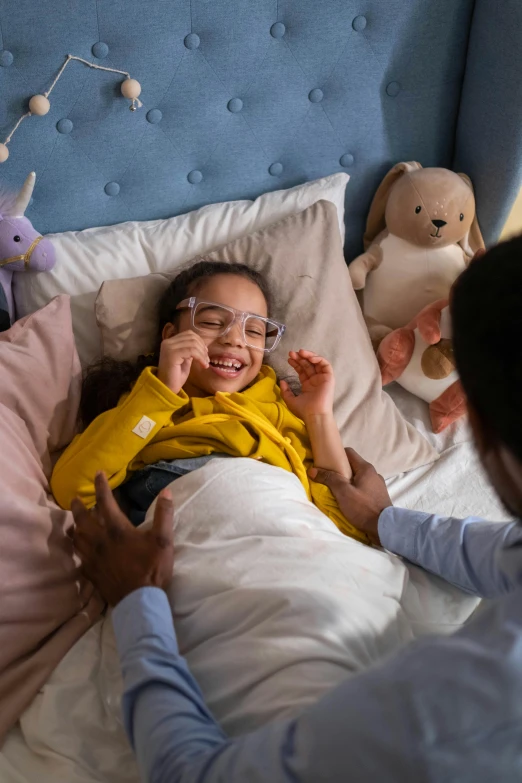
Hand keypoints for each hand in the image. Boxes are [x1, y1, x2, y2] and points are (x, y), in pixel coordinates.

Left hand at [71, 472, 174, 605]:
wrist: (139, 601)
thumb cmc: (152, 568)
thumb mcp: (164, 540)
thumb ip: (165, 514)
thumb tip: (166, 492)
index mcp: (117, 530)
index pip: (105, 502)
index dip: (101, 485)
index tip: (97, 473)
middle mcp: (100, 541)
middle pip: (82, 519)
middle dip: (78, 506)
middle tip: (75, 498)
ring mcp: (93, 558)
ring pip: (77, 538)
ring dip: (75, 526)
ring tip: (75, 522)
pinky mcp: (91, 572)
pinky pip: (79, 557)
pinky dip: (78, 548)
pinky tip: (81, 549)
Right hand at [158, 330, 208, 392]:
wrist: (167, 388)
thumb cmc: (176, 376)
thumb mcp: (185, 360)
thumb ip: (190, 350)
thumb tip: (201, 344)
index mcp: (170, 342)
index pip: (189, 334)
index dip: (200, 341)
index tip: (205, 353)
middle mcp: (167, 342)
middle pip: (192, 337)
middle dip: (202, 347)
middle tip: (206, 359)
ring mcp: (169, 347)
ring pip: (193, 343)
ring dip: (202, 354)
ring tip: (205, 363)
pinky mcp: (172, 354)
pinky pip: (191, 351)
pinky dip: (200, 357)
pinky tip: (203, 365)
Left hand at [281, 350, 334, 419]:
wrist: (314, 415)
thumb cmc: (303, 410)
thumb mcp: (290, 400)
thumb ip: (285, 391)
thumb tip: (282, 380)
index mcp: (307, 385)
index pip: (302, 370)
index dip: (296, 363)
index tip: (289, 358)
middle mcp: (315, 380)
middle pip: (308, 365)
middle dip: (300, 358)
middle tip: (291, 353)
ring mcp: (322, 378)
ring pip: (317, 363)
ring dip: (309, 356)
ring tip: (300, 352)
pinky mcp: (329, 377)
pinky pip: (325, 365)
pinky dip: (318, 359)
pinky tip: (310, 357)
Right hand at [308, 448, 391, 545]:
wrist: (385, 527)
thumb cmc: (363, 507)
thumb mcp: (343, 493)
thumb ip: (329, 479)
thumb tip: (313, 470)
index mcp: (366, 468)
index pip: (349, 452)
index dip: (336, 454)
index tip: (325, 461)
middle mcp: (374, 473)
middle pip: (353, 466)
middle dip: (340, 470)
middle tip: (328, 478)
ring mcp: (378, 485)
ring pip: (358, 478)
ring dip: (348, 482)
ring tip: (338, 490)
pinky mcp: (379, 496)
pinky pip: (364, 487)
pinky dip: (355, 490)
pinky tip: (350, 499)